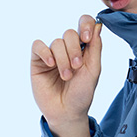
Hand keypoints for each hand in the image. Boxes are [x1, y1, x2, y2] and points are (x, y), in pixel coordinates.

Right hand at [31, 15, 102, 136]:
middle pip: (69, 33)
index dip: (85, 25)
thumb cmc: (82, 93)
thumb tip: (98, 25)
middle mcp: (67, 48)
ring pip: (56, 42)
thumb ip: (95, 48)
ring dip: (63, 59)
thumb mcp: (94, 70)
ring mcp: (52, 54)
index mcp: (84, 48)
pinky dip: (45, 53)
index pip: (84, 24)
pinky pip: (38, 46)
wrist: (67, 112)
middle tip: (76, 67)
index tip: (87, 38)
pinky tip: (51, 65)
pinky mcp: (38, 60)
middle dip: (74, 50)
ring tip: (66, 76)